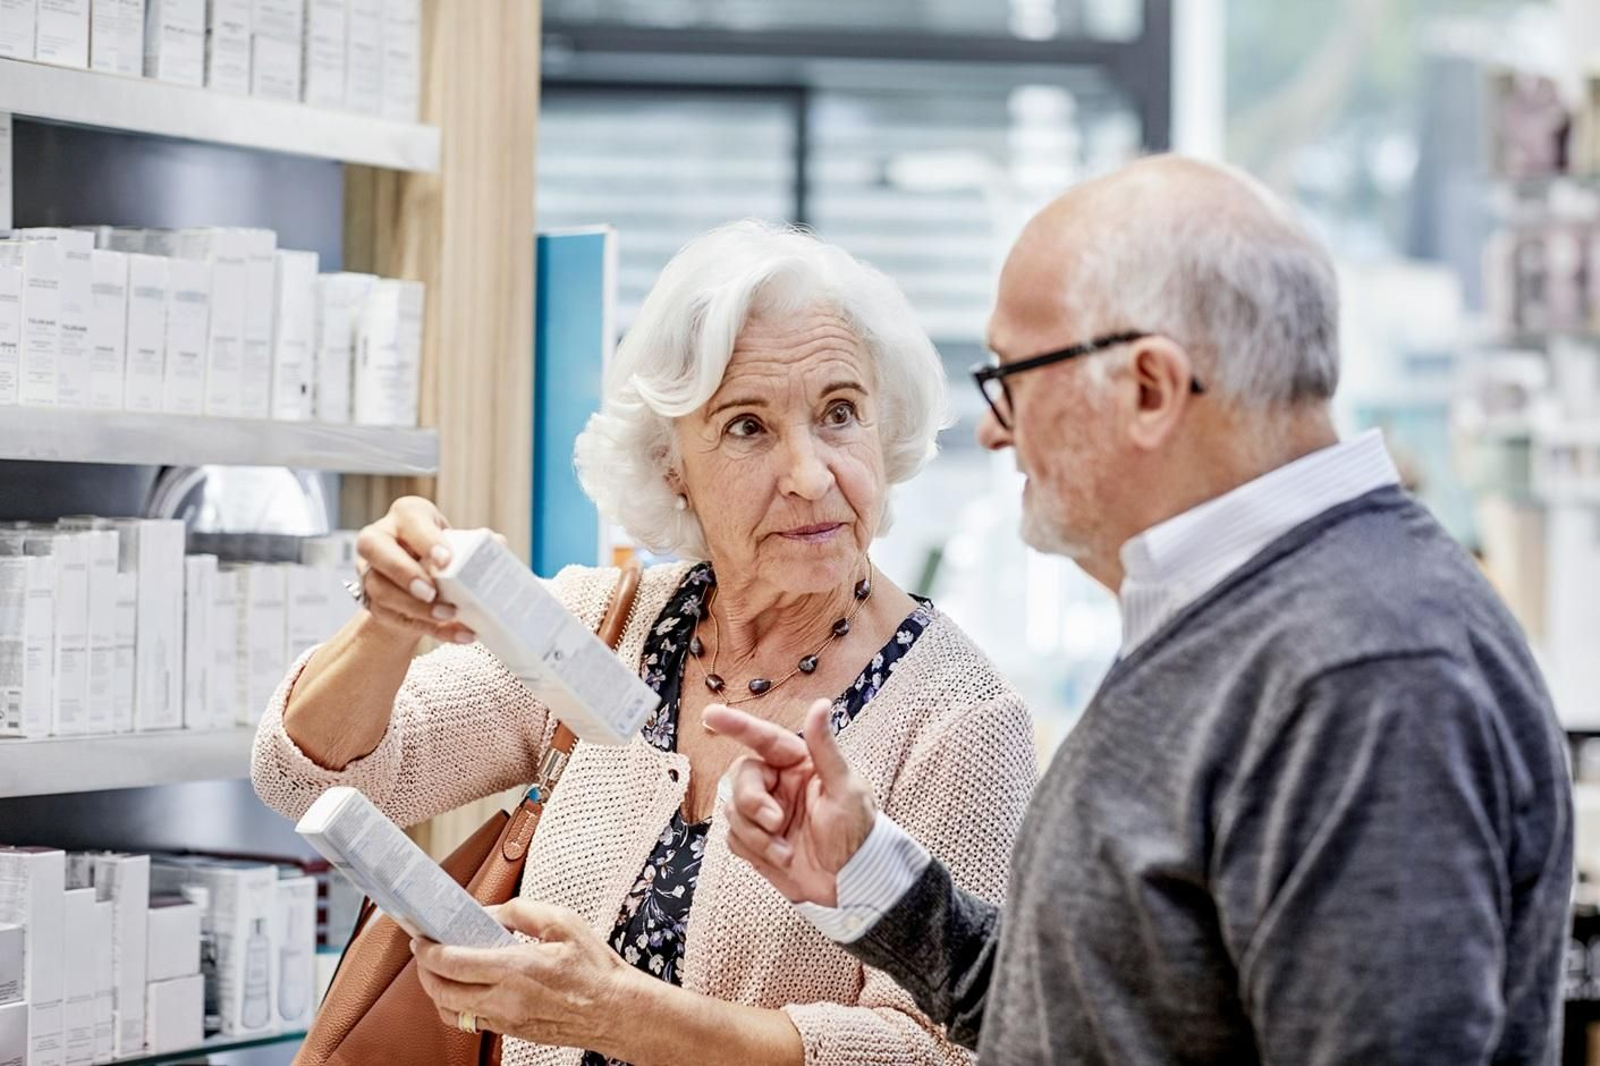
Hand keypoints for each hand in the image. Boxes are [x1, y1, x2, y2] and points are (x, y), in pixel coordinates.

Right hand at [354, 496, 485, 644]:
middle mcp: (379, 539)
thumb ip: (474, 544)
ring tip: (448, 615)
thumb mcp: (455, 542)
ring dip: (415, 607)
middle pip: (374, 549)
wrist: (418, 582)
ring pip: (380, 589)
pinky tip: (458, 634)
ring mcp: (370, 571)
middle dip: (404, 573)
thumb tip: (498, 544)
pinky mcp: (374, 602)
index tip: (447, 559)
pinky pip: (395, 618)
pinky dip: (430, 629)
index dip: (426, 540)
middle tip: (431, 592)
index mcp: (405, 515)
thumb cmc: (440, 553)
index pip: (408, 519)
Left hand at [412, 901, 639, 1052]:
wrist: (616, 1011)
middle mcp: (504, 1000)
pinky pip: (470, 1022)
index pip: (453, 963)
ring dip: (437, 991)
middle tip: (425, 952)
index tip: (422, 939)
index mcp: (514, 969)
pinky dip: (458, 1005)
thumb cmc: (594, 968)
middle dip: (425, 971)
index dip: (428, 951)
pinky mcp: (511, 1033)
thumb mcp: (562, 923)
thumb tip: (489, 913)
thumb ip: (520, 912)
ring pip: (451, 1012)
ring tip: (440, 971)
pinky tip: (467, 987)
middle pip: (442, 992)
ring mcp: (506, 1021)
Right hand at [705, 698, 876, 906]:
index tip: (711, 714)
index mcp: (798, 764)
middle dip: (752, 802)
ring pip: (733, 811)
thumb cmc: (857, 834)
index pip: (762, 738)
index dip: (736, 725)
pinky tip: (780, 858)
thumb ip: (825, 748)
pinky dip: (754, 851)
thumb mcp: (846, 789)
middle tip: (776, 822)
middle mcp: (778, 784)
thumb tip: (821, 704)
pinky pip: (733, 837)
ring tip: (787, 851)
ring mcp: (764, 813)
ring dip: (757, 835)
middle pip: (741, 777)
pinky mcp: (755, 841)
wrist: (849, 884)